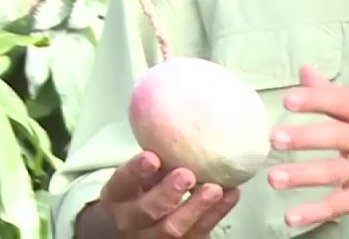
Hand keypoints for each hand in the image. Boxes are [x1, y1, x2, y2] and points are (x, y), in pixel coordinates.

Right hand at [92, 151, 240, 236]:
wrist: (127, 233)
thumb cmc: (137, 194)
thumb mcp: (136, 178)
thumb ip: (153, 160)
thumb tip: (180, 120)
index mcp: (117, 197)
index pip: (121, 184)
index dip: (135, 171)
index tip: (152, 157)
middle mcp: (130, 221)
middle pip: (146, 212)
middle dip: (167, 194)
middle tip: (187, 175)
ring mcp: (152, 237)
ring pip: (172, 229)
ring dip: (196, 208)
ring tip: (215, 188)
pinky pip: (197, 234)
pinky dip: (216, 214)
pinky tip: (231, 195)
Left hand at [267, 66, 348, 227]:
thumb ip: (332, 93)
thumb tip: (303, 70)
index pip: (339, 102)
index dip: (314, 99)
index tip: (288, 100)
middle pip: (334, 136)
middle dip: (304, 138)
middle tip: (276, 138)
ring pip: (333, 172)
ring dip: (303, 175)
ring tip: (275, 178)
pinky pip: (340, 204)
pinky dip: (316, 212)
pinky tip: (292, 217)